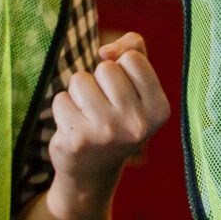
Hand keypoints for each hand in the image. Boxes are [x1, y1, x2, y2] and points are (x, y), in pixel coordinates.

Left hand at [47, 32, 170, 186]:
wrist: (94, 171)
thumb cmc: (118, 115)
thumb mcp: (137, 83)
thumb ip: (134, 49)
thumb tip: (105, 51)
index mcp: (159, 109)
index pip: (132, 58)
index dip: (123, 68)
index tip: (125, 93)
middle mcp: (136, 124)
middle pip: (106, 67)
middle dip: (100, 80)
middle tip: (104, 107)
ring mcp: (106, 134)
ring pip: (80, 80)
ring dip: (79, 93)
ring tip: (88, 115)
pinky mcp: (76, 140)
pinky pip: (61, 99)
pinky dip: (64, 108)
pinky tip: (74, 127)